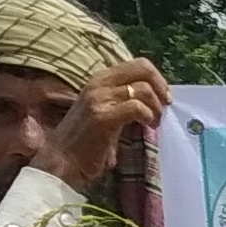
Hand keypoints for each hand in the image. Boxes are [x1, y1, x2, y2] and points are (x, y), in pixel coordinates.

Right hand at [42, 58, 172, 193]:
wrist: (61, 161)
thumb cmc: (85, 142)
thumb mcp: (105, 113)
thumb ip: (124, 102)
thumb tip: (155, 100)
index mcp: (100, 80)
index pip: (138, 65)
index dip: (157, 79)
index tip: (164, 98)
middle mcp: (99, 83)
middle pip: (143, 69)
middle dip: (161, 88)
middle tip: (164, 108)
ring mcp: (99, 98)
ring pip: (142, 89)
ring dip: (156, 108)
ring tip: (154, 123)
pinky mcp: (102, 117)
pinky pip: (136, 108)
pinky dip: (148, 116)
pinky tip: (148, 126)